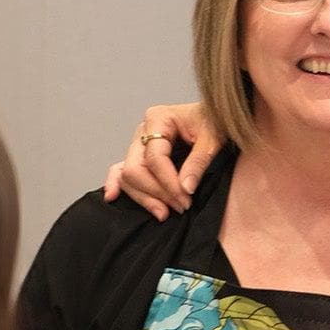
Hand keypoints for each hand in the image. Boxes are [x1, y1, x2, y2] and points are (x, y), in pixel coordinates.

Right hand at [103, 102, 221, 219]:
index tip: (186, 198)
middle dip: (156, 192)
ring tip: (165, 212)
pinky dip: (116, 184)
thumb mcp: (213, 138)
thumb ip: (199, 161)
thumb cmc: (214, 121)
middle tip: (181, 206)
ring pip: (128, 175)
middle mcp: (143, 131)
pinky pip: (120, 171)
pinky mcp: (140, 156)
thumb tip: (185, 188)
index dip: (168, 182)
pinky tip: (113, 197)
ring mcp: (139, 144)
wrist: (215, 118)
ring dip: (144, 196)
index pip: (155, 158)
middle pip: (135, 168)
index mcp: (158, 118)